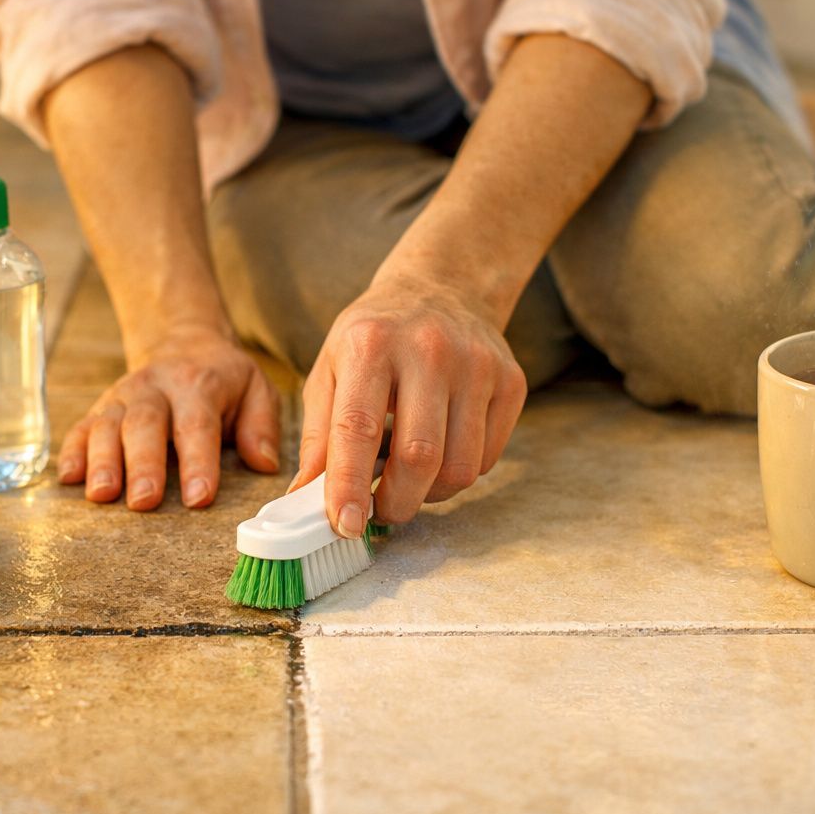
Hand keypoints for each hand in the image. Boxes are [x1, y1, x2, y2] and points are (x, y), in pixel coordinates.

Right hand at [58, 326, 280, 508]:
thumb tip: (265, 464)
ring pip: (107, 427)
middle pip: (145, 425)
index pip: (197, 425)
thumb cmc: (223, 380)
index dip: (198, 462)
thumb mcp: (256, 389)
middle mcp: (155, 389)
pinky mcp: (100, 409)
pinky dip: (73, 452)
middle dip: (143, 465)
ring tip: (101, 495)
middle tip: (144, 502)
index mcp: (198, 385)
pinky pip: (81, 428)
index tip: (200, 498)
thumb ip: (262, 426)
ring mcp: (122, 398)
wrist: (182, 344)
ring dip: (102, 461)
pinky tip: (69, 478)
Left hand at [292, 274, 526, 535]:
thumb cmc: (374, 338)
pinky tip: (440, 453)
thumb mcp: (329, 371)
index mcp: (370, 345)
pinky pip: (488, 459)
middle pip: (419, 457)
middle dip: (396, 502)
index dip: (349, 486)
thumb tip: (303, 501)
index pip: (358, 429)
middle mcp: (429, 350)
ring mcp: (477, 365)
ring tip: (408, 479)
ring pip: (460, 468)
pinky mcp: (510, 381)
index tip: (345, 526)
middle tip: (380, 511)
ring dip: (429, 494)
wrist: (441, 287)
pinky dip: (459, 474)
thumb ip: (317, 438)